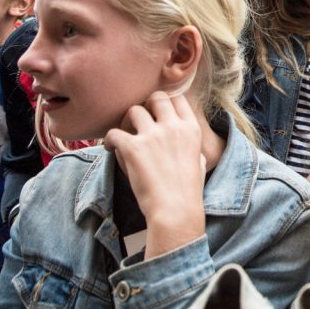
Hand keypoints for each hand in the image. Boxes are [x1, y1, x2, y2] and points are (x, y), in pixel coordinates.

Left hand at [104, 92, 206, 259]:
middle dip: (146, 106)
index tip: (158, 111)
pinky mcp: (133, 147)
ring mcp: (152, 135)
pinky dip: (109, 140)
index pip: (177, 98)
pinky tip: (110, 148)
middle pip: (156, 98)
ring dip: (127, 121)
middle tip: (139, 121)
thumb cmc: (189, 191)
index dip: (166, 102)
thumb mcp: (200, 161)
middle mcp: (173, 127)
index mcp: (191, 129)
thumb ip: (191, 146)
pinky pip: (113, 132)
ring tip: (124, 134)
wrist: (175, 210)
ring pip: (134, 110)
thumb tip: (183, 142)